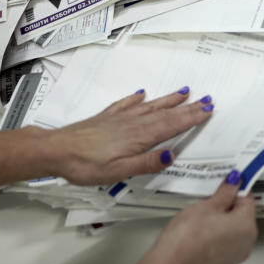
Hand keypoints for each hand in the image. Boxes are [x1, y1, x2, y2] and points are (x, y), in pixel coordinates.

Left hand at [41, 87, 213, 185]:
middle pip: (166, 114)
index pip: (172, 126)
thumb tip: (172, 155)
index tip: (208, 110)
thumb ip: (146, 163)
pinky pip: (126, 105)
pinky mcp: (106, 119)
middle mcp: (133, 124)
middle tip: (207, 100)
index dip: (191, 118)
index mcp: (139, 137)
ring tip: (184, 91)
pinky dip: (137, 99)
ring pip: (150, 107)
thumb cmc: (85, 165)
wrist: (55, 151)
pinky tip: (142, 94)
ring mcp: (119, 119)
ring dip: (169, 100)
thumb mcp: (118, 171)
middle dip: (188, 107)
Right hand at [145, 171, 257, 263]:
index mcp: (247, 226)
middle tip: (206, 207)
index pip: (247, 200)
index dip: (233, 192)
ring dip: (221, 226)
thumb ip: (225, 192)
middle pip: (241, 218)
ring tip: (200, 224)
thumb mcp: (206, 206)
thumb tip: (235, 181)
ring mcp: (235, 259)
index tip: (221, 190)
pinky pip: (224, 248)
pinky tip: (199, 240)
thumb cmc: (188, 235)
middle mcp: (247, 244)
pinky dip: (215, 242)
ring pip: (233, 234)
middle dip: (226, 210)